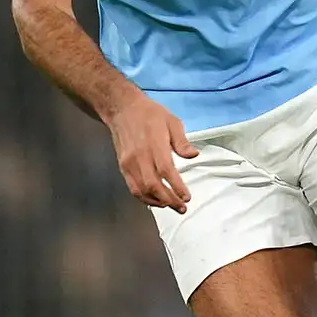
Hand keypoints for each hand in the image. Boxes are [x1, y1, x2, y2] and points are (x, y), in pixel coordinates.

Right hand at [105, 91, 197, 212]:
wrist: (122, 109)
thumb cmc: (151, 114)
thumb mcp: (172, 121)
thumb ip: (182, 141)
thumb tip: (193, 155)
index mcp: (154, 145)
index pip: (165, 171)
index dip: (176, 187)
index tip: (187, 197)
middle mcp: (139, 157)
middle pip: (152, 185)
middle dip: (168, 199)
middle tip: (182, 207)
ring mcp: (128, 163)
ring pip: (141, 190)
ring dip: (156, 202)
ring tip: (171, 206)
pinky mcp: (122, 166)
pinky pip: (132, 187)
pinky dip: (144, 198)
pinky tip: (155, 200)